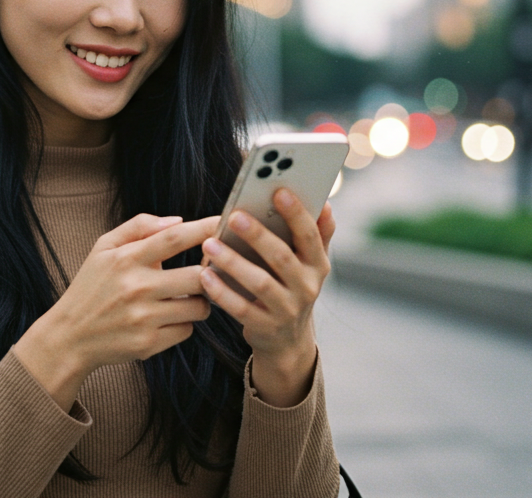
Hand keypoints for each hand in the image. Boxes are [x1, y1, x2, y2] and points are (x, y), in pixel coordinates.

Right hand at [14, 213, 217, 408]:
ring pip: (199, 307)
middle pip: (198, 276)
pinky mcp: (148, 344)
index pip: (174, 239)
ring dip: (200, 301)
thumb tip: (179, 220)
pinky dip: (184, 323)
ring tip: (186, 297)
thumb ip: (139, 226)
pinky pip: (187, 331)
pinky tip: (169, 319)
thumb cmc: (91, 287)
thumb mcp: (104, 248)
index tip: (226, 223)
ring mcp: (143, 318)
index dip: (205, 229)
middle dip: (210, 273)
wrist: (69, 337)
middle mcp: (136, 288)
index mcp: (126, 259)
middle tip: (207, 272)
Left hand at [199, 189, 335, 406]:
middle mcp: (307, 288)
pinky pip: (241, 309)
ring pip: (259, 283)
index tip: (278, 191)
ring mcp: (286, 310)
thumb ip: (318, 234)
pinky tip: (205, 276)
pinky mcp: (265, 328)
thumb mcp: (310, 264)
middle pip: (282, 258)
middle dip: (258, 235)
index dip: (296, 214)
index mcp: (318, 265)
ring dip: (233, 262)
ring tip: (210, 245)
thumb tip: (326, 204)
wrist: (287, 341)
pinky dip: (222, 292)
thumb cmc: (292, 288)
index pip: (310, 236)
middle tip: (234, 216)